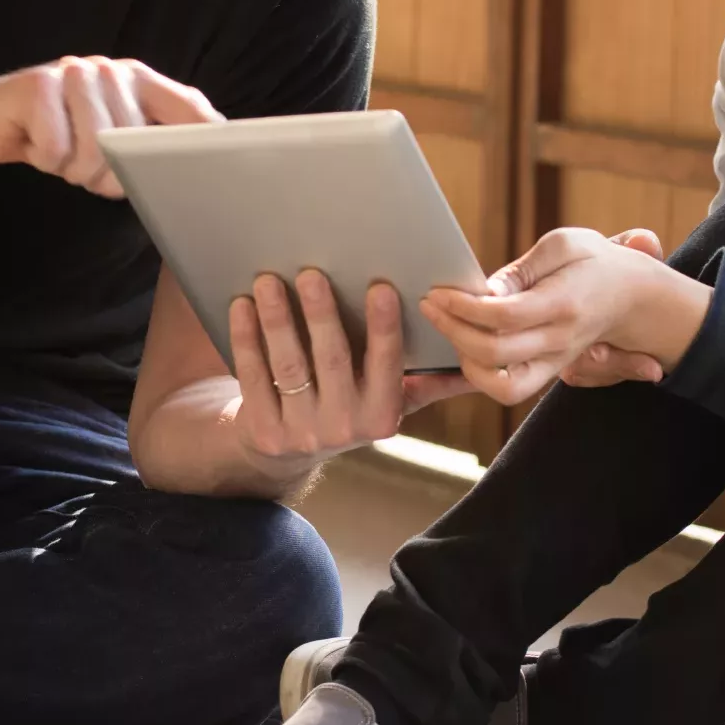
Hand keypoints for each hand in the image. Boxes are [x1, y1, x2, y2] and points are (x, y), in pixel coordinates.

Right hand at [0, 56, 221, 196]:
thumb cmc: (54, 135)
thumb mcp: (106, 139)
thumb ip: (147, 142)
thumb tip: (193, 168)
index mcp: (138, 80)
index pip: (188, 107)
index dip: (206, 138)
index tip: (220, 167)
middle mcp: (112, 70)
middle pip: (136, 144)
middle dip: (110, 176)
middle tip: (85, 171)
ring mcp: (76, 72)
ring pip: (96, 149)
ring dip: (75, 170)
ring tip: (62, 158)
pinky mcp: (40, 85)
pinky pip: (58, 149)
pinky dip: (45, 161)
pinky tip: (36, 145)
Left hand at [227, 270, 470, 473]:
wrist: (281, 452)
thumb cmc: (345, 407)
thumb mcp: (388, 402)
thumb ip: (428, 382)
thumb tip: (483, 365)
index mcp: (383, 416)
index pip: (387, 365)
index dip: (384, 327)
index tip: (381, 286)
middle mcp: (344, 428)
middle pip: (332, 361)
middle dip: (321, 314)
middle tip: (310, 273)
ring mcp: (301, 433)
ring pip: (290, 367)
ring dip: (278, 320)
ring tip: (268, 279)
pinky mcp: (262, 431)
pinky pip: (253, 377)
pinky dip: (246, 339)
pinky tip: (242, 305)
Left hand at [421, 227, 686, 404]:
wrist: (632, 297)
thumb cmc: (594, 263)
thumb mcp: (563, 246)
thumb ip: (522, 269)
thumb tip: (484, 291)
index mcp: (563, 304)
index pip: (504, 315)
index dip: (463, 306)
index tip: (437, 291)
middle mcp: (559, 341)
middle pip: (495, 352)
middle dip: (452, 330)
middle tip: (430, 305)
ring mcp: (555, 362)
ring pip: (502, 386)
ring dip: (465, 362)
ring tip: (448, 329)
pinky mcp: (548, 372)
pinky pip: (509, 390)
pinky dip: (480, 376)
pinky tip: (464, 347)